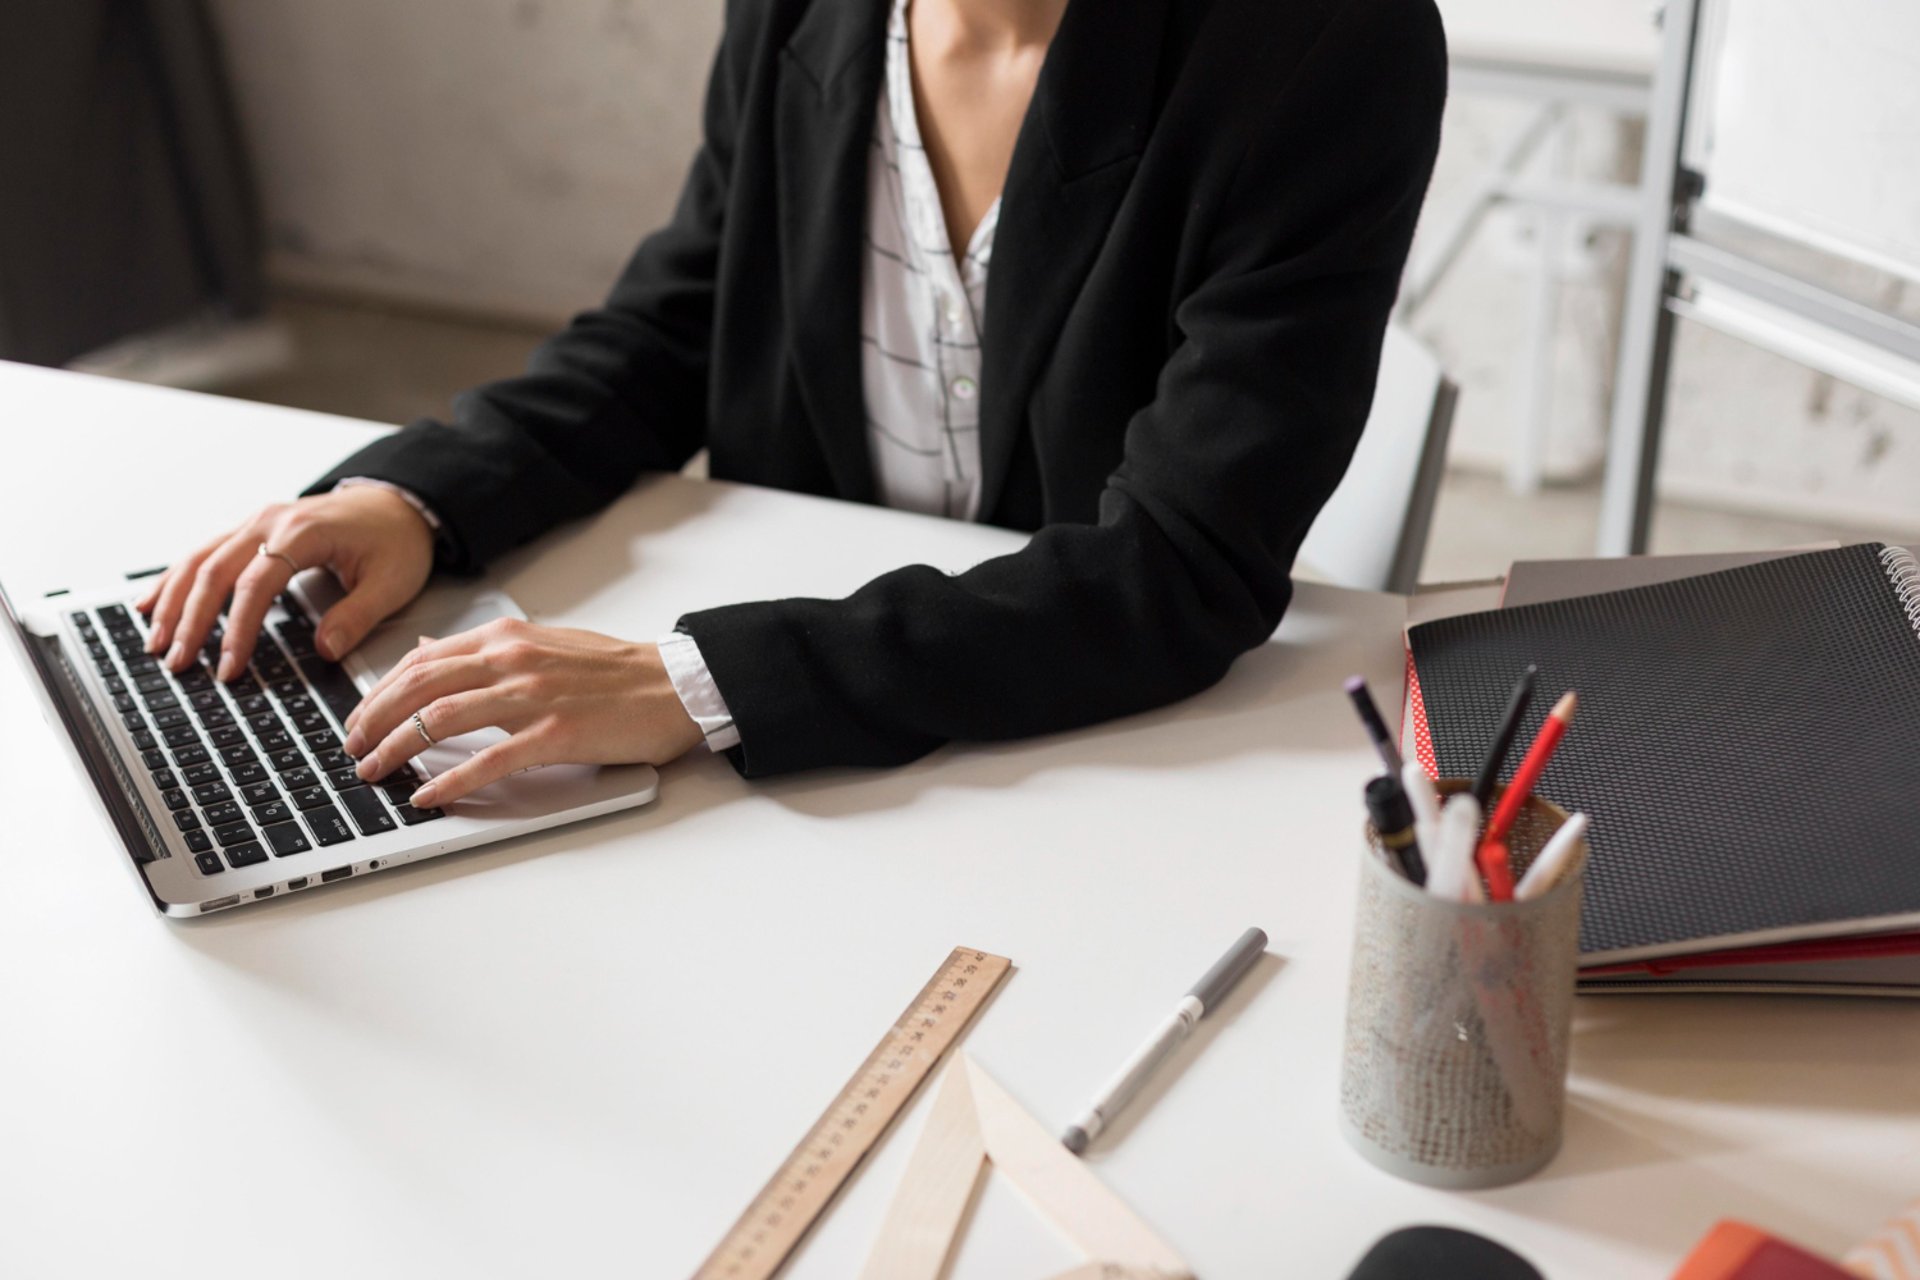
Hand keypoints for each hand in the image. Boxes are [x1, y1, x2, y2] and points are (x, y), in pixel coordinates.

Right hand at [136, 486, 435, 679]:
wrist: (399, 502)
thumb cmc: (396, 540)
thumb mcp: (392, 582)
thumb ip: (358, 616)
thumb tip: (325, 651)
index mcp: (303, 532)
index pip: (257, 584)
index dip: (238, 628)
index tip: (229, 667)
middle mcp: (270, 521)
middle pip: (215, 570)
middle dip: (190, 620)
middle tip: (177, 663)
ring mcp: (257, 522)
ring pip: (199, 559)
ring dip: (172, 601)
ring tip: (155, 642)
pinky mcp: (252, 529)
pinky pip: (204, 552)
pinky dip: (175, 579)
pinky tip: (151, 603)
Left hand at [341, 618, 705, 806]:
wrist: (675, 684)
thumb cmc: (616, 672)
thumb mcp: (542, 643)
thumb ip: (484, 650)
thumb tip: (427, 650)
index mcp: (507, 637)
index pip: (421, 659)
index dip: (379, 691)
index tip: (360, 718)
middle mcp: (513, 660)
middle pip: (418, 686)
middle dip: (373, 720)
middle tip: (353, 749)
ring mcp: (533, 696)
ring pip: (441, 720)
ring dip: (396, 748)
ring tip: (374, 771)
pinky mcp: (556, 734)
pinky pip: (489, 760)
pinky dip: (451, 781)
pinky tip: (428, 796)